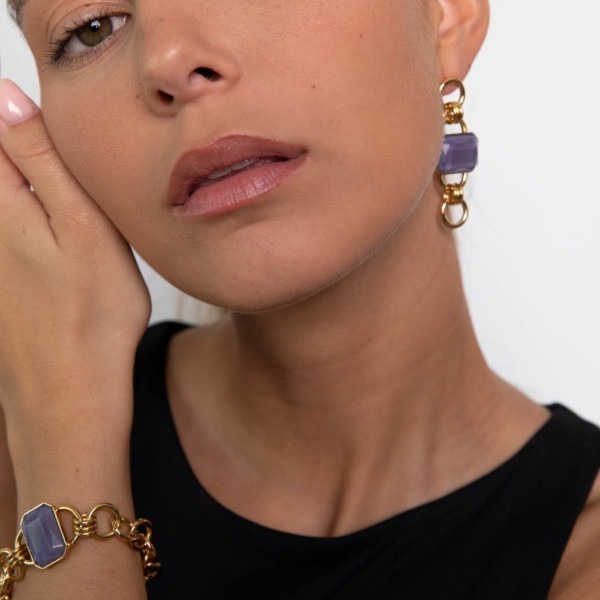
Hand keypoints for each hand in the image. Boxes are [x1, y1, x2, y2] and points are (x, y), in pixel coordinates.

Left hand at [0, 80, 150, 424]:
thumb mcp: (84, 226)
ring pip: (6, 203)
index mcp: (1, 204)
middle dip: (19, 152)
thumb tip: (5, 95)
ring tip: (69, 217)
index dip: (11, 113)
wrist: (68, 393)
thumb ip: (42, 160)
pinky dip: (26, 221)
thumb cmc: (90, 315)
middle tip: (60, 174)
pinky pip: (10, 234)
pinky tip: (57, 247)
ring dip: (24, 186)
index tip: (41, 117)